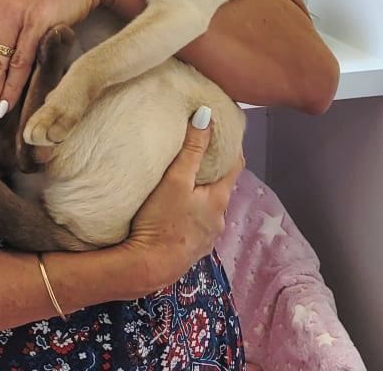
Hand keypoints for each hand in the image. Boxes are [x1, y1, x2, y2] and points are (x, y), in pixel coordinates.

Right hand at [113, 111, 244, 299]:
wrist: (148, 267)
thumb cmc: (162, 220)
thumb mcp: (176, 179)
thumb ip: (192, 148)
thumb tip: (207, 115)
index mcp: (219, 198)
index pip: (235, 164)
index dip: (230, 146)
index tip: (223, 131)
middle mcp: (219, 218)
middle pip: (221, 185)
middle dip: (212, 169)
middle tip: (197, 151)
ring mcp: (207, 237)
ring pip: (209, 206)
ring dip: (201, 193)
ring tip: (184, 180)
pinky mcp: (192, 249)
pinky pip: (197, 222)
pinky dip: (192, 211)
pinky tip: (177, 210)